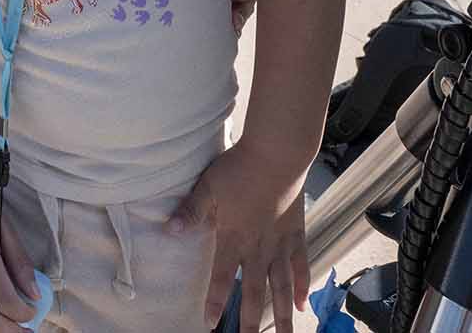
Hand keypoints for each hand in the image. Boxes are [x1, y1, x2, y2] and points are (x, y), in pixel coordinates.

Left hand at [162, 142, 308, 332]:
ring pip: (282, 288)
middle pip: (254, 292)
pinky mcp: (296, 234)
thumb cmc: (239, 168)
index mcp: (234, 237)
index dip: (215, 301)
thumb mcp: (208, 186)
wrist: (277, 155)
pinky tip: (303, 305)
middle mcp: (258, 249)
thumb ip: (190, 211)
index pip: (221, 277)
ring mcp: (280, 244)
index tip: (209, 324)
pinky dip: (302, 286)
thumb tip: (169, 230)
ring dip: (281, 316)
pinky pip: (301, 266)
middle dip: (250, 320)